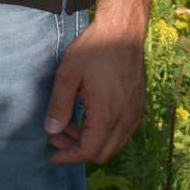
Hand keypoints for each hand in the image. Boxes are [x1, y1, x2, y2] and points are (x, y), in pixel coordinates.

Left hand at [45, 18, 146, 163]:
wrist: (123, 33)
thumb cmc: (94, 50)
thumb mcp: (68, 75)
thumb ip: (59, 105)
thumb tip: (51, 130)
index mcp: (108, 115)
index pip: (89, 150)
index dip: (69, 157)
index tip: (52, 156)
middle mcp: (126, 120)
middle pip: (103, 152)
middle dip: (77, 150)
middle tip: (56, 137)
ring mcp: (135, 114)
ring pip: (113, 144)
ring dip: (90, 142)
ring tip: (67, 125)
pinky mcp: (137, 107)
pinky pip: (121, 133)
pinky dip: (103, 134)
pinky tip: (85, 118)